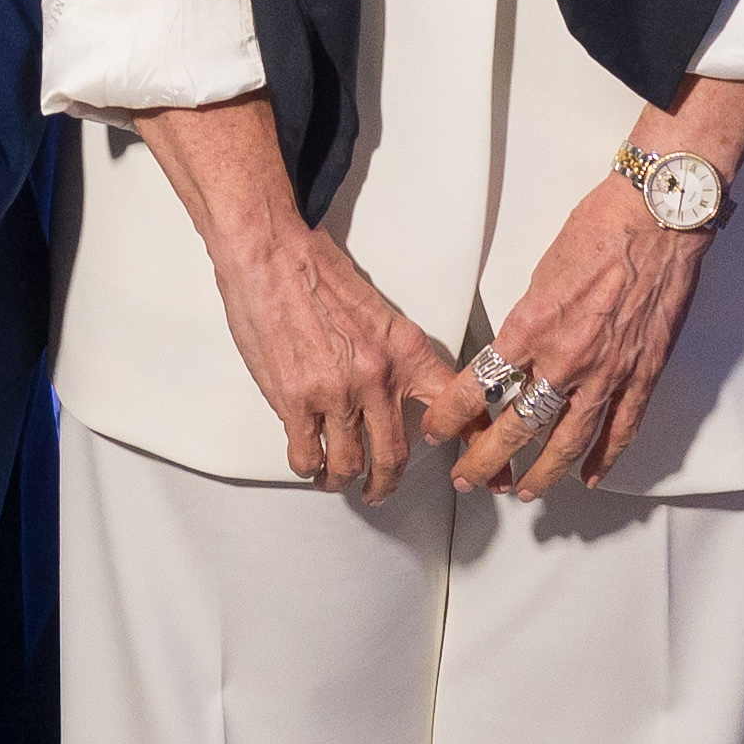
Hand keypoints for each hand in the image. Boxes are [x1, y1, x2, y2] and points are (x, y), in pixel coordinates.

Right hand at [205, 212, 475, 500]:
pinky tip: (309, 463)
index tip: (472, 465)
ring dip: (343, 480)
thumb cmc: (314, 271)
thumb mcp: (376, 310)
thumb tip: (397, 388)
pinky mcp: (294, 400)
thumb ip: (391, 352)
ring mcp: (335, 393)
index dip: (467, 440)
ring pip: (349, 463)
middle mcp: (376, 377)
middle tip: (380, 490)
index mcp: (404, 349)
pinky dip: (310, 467)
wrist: (271, 253)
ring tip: (337, 480)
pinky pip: (308, 454)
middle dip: (387, 483)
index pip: (452, 403)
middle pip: (395, 454)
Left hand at [449, 182, 717, 500]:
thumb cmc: (598, 230)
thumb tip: (516, 352)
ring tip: (523, 491)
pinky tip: (589, 477)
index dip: (452, 415)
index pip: (477, 385)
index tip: (437, 430)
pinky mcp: (643, 373)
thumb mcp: (541, 274)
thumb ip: (528, 320)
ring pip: (568, 440)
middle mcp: (566, 357)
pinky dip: (604, 458)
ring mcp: (608, 371)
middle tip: (468, 479)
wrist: (658, 216)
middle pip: (517, 426)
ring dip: (542, 473)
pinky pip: (621, 429)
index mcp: (531, 326)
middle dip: (486, 459)